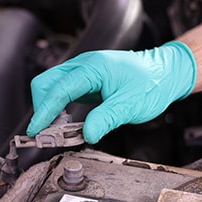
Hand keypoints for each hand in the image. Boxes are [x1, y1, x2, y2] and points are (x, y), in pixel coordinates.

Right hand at [26, 41, 196, 143]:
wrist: (166, 74)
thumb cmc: (151, 84)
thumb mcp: (129, 105)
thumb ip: (105, 119)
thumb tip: (87, 134)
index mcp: (93, 68)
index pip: (58, 90)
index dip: (44, 112)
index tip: (36, 131)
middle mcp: (84, 66)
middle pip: (46, 84)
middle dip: (42, 109)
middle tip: (49, 133)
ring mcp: (83, 72)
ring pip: (52, 88)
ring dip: (50, 109)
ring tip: (59, 131)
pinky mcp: (86, 81)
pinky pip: (63, 92)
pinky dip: (59, 108)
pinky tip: (67, 122)